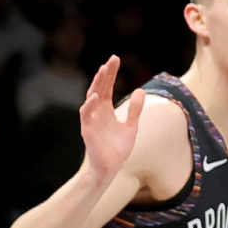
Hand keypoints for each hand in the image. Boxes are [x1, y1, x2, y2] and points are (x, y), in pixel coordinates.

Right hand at [80, 55, 144, 178]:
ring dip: (97, 85)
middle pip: (99, 88)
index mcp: (106, 110)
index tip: (115, 59)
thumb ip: (135, 110)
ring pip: (91, 98)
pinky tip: (96, 96)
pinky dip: (90, 105)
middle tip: (111, 60)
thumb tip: (140, 90)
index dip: (110, 73)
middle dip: (104, 74)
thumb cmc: (118, 148)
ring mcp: (91, 120)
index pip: (107, 87)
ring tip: (103, 71)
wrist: (110, 168)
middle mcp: (97, 112)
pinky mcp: (88, 131)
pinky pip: (87, 115)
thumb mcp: (131, 126)